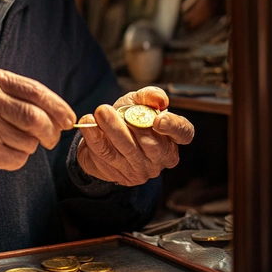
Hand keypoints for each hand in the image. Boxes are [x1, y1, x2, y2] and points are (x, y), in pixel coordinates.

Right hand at [0, 69, 75, 182]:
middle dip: (51, 132)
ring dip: (29, 147)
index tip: (69, 120)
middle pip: (35, 118)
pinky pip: (17, 159)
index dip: (58, 107)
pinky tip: (0, 153)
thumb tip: (65, 117)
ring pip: (28, 141)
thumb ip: (28, 100)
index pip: (36, 91)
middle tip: (51, 139)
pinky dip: (16, 159)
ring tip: (10, 142)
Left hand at [76, 86, 193, 185]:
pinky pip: (106, 155)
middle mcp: (160, 158)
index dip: (173, 127)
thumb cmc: (127, 118)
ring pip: (126, 150)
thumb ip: (149, 96)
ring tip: (99, 113)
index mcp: (172, 138)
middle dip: (131, 127)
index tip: (158, 119)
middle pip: (151, 145)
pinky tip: (88, 124)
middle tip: (109, 109)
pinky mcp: (119, 174)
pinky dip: (95, 138)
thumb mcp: (138, 102)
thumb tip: (159, 99)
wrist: (103, 136)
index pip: (183, 133)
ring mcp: (140, 170)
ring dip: (111, 130)